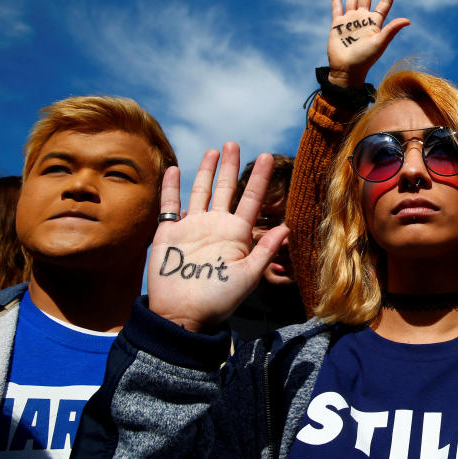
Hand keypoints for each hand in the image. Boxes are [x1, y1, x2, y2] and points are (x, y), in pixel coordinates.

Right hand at [148, 143, 289, 332]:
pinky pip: (170, 205)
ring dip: (206, 172)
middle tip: (233, 143)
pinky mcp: (170, 233)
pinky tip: (174, 169)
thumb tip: (288, 227)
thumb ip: (265, 251)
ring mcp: (192, 228)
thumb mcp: (248, 276)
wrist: (183, 315)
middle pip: (225, 189)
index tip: (267, 156)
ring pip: (200, 192)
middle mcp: (216, 226)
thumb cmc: (219, 299)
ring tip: (213, 151)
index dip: (259, 178)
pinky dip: (171, 187)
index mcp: (237, 234)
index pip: (252, 199)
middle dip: (230, 167)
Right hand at [327, 0, 410, 87]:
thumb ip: (391, 30)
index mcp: (375, 23)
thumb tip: (407, 20)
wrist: (347, 70)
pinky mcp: (337, 24)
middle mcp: (363, 19)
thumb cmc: (365, 59)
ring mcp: (350, 21)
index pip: (384, 3)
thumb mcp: (380, 43)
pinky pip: (337, 9)